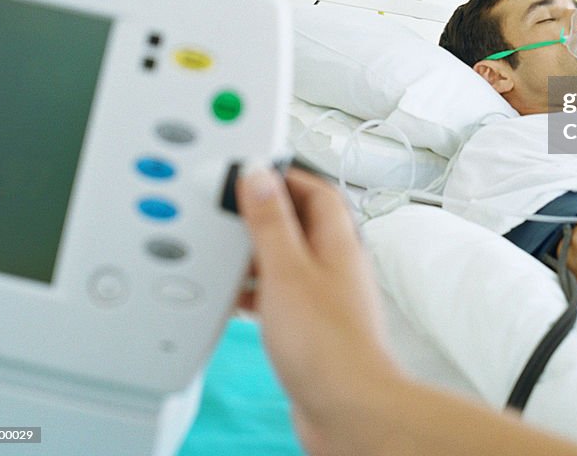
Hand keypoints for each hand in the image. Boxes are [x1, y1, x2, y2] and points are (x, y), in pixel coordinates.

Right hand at [236, 166, 402, 454]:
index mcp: (336, 241)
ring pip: (289, 259)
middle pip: (300, 222)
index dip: (284, 174)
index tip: (252, 169)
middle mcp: (335, 264)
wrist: (347, 408)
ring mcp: (326, 296)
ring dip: (259, 253)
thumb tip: (259, 176)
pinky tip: (238, 298)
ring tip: (229, 251)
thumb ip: (271, 223)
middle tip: (233, 207)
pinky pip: (282, 294)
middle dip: (266, 212)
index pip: (314, 190)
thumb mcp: (286, 271)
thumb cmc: (328, 345)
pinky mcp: (313, 327)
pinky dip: (258, 289)